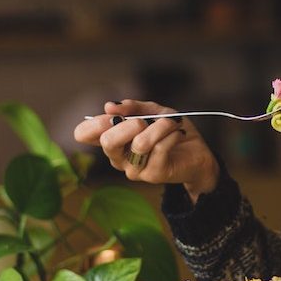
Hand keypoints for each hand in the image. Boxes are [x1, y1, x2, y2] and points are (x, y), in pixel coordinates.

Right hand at [73, 100, 218, 200]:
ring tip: (171, 123)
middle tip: (144, 121)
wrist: (197, 153)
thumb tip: (110, 106)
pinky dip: (171, 134)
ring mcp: (134, 169)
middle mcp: (118, 157)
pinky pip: (160, 148)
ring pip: (140, 143)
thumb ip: (133, 107)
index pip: (83, 134)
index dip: (94, 122)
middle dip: (128, 124)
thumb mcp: (153, 112)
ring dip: (159, 127)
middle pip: (107, 141)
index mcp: (112, 140)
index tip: (113, 114)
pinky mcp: (153, 175)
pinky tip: (178, 133)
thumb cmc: (170, 131)